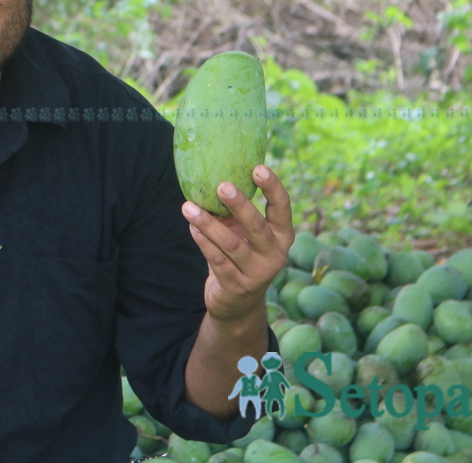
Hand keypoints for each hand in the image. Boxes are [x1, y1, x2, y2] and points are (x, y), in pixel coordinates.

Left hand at [181, 164, 293, 324]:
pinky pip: (217, 260)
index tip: (259, 168)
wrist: (237, 304)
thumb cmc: (241, 256)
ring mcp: (257, 273)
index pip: (283, 209)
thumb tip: (213, 175)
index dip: (273, 188)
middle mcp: (275, 255)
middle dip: (239, 205)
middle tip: (221, 185)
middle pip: (257, 226)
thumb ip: (236, 213)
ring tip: (188, 206)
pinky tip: (192, 228)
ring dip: (208, 223)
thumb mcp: (244, 234)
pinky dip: (203, 242)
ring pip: (231, 244)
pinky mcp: (237, 286)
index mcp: (282, 236)